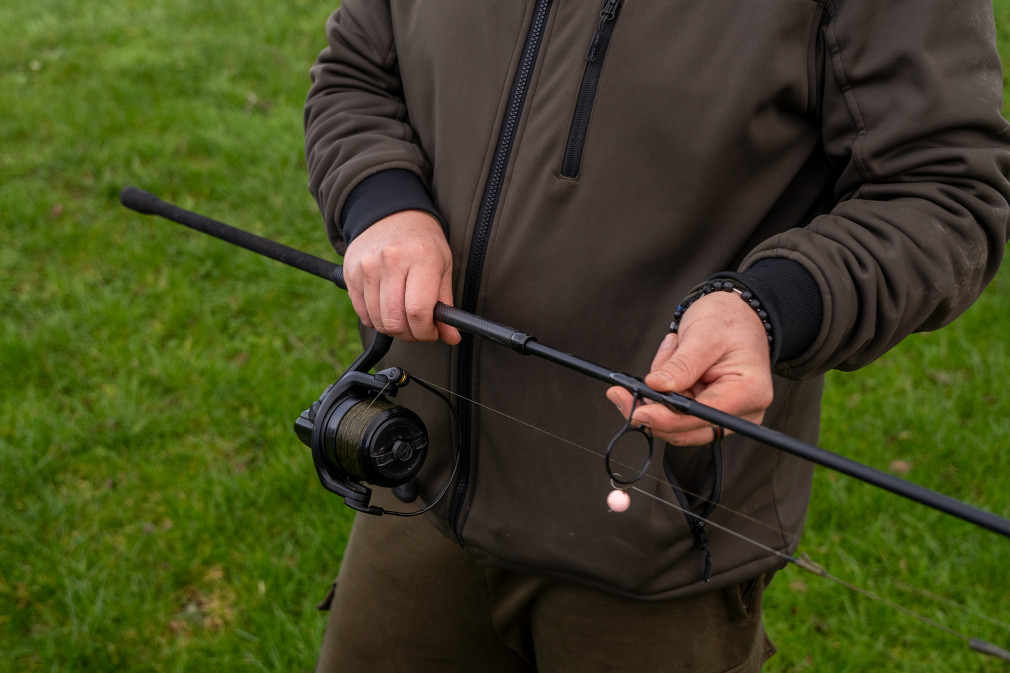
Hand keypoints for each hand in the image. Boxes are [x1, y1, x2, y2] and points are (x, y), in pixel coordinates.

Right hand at [342, 210, 459, 344]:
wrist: (391, 215)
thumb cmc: (422, 242)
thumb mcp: (443, 267)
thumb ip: (446, 305)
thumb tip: (451, 338)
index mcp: (421, 258)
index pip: (418, 311)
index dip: (426, 332)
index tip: (431, 332)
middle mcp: (390, 261)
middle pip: (395, 321)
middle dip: (410, 334)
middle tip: (419, 327)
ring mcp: (366, 267)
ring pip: (378, 321)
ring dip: (393, 328)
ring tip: (404, 315)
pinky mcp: (350, 274)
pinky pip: (362, 313)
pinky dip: (377, 319)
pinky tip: (387, 306)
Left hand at [606, 291, 773, 445]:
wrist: (737, 314)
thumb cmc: (728, 320)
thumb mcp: (703, 335)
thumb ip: (681, 365)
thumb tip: (656, 386)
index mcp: (749, 392)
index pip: (702, 415)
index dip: (667, 418)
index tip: (638, 411)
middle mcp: (741, 411)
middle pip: (688, 428)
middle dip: (654, 409)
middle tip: (625, 390)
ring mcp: (725, 415)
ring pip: (676, 424)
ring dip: (658, 396)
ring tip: (668, 354)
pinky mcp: (708, 412)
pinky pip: (676, 413)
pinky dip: (664, 393)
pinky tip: (670, 364)